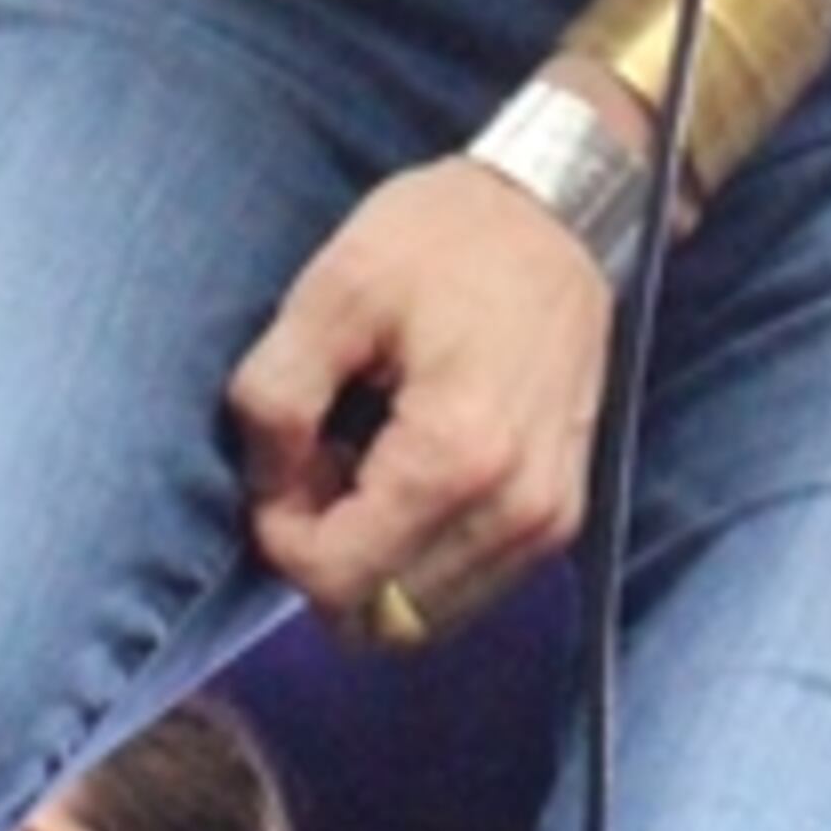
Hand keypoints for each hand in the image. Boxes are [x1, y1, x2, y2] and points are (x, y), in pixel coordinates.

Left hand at [229, 153, 616, 640]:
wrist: (557, 211)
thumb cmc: (442, 239)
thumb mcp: (332, 291)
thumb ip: (276, 396)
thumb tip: (269, 490)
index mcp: (457, 455)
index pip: (337, 580)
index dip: (282, 537)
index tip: (283, 460)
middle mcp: (516, 511)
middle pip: (380, 619)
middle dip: (327, 558)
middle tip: (320, 462)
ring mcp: (548, 523)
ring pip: (423, 620)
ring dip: (373, 566)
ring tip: (362, 467)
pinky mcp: (561, 518)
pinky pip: (467, 589)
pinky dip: (419, 558)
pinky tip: (407, 477)